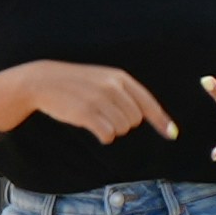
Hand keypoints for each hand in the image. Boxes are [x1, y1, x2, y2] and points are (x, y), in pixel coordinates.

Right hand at [1, 61, 176, 147]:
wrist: (43, 81)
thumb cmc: (77, 84)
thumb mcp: (104, 79)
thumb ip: (125, 94)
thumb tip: (147, 116)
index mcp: (121, 77)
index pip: (148, 103)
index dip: (162, 120)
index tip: (172, 134)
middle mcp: (113, 87)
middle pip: (135, 120)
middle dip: (125, 123)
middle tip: (105, 116)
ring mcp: (100, 99)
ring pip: (122, 128)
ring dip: (112, 129)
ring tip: (96, 118)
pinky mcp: (86, 113)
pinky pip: (107, 135)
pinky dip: (103, 136)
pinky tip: (93, 129)